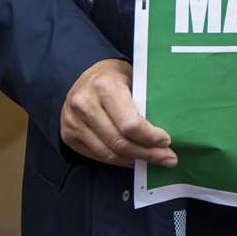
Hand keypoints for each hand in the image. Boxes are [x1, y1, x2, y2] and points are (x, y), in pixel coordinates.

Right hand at [60, 59, 175, 167]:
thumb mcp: (132, 78)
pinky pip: (97, 155)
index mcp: (105, 87)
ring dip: (134, 160)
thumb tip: (167, 129)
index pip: (130, 124)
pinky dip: (118, 161)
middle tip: (167, 158)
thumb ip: (144, 100)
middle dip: (147, 154)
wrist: (80, 75)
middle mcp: (85, 105)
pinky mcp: (69, 135)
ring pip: (108, 153)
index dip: (150, 137)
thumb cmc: (113, 77)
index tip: (166, 141)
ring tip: (153, 161)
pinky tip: (133, 159)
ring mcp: (73, 122)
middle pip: (120, 142)